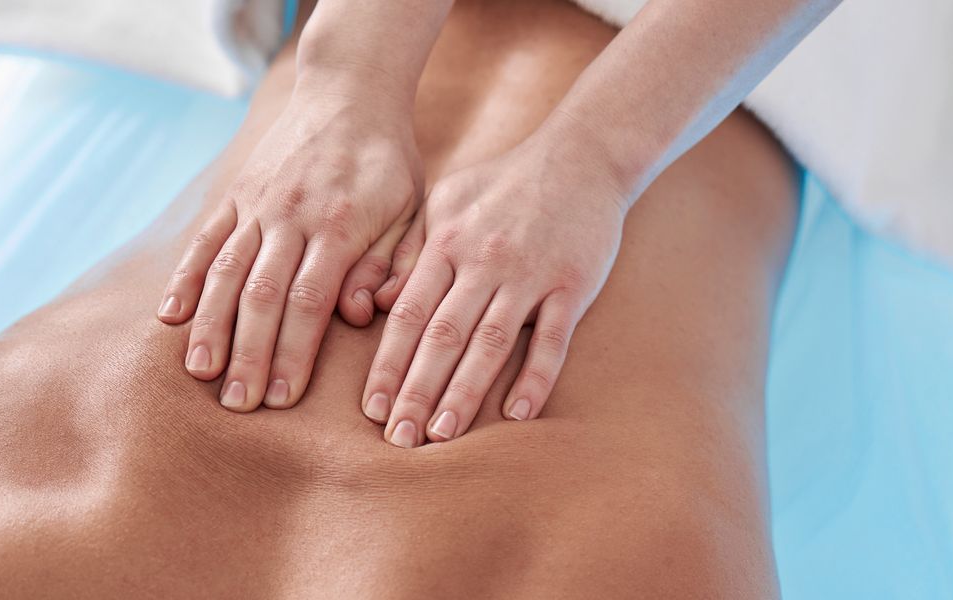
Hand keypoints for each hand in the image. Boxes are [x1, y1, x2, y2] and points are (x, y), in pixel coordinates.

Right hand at [158, 84, 420, 412]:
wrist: (349, 92)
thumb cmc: (388, 162)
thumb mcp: (413, 209)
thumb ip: (392, 263)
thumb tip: (359, 314)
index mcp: (339, 225)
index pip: (310, 301)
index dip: (293, 353)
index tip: (282, 398)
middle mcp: (290, 216)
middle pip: (261, 295)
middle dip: (247, 353)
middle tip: (237, 404)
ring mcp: (257, 204)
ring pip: (225, 271)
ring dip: (210, 325)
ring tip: (200, 372)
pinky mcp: (236, 193)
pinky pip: (205, 240)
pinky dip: (185, 278)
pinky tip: (171, 317)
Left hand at [361, 136, 631, 446]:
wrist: (582, 155)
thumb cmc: (505, 184)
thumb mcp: (446, 203)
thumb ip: (410, 251)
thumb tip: (374, 304)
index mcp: (448, 242)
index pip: (409, 314)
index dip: (388, 363)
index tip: (370, 409)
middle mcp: (484, 261)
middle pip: (442, 335)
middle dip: (416, 390)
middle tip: (397, 439)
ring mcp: (530, 274)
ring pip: (490, 343)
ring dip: (463, 393)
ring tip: (441, 435)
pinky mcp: (573, 284)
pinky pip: (552, 338)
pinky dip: (535, 377)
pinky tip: (516, 413)